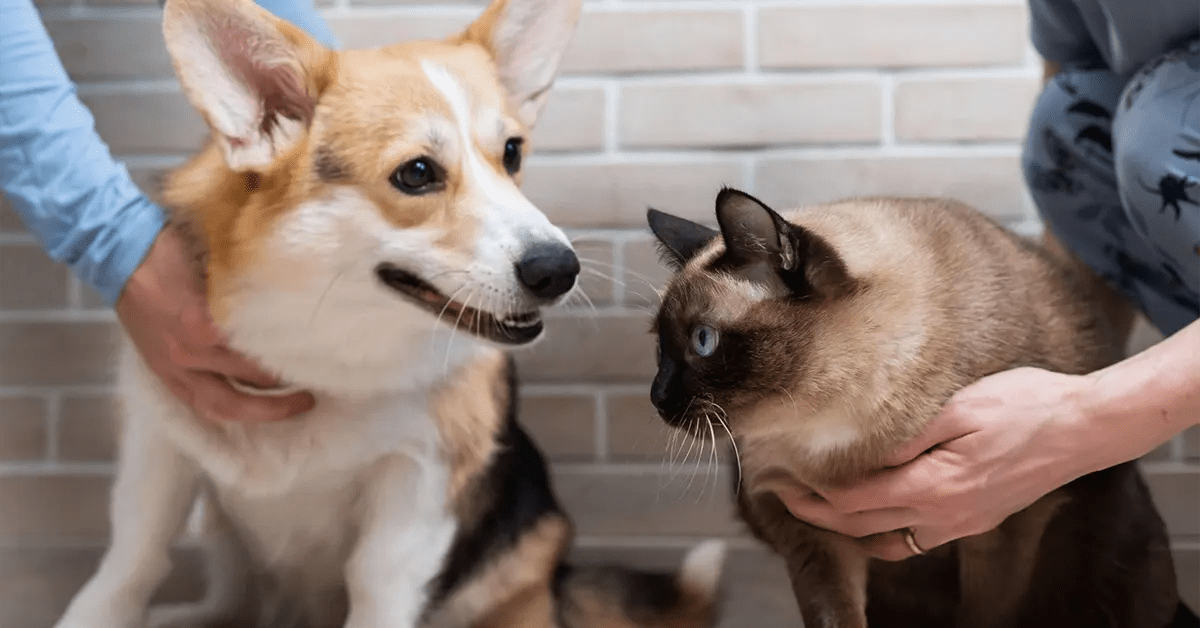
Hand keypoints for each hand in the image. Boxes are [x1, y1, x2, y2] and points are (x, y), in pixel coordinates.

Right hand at [115, 226, 314, 421]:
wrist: (118, 250)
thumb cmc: (172, 248)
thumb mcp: (218, 262)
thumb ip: (248, 287)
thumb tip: (291, 297)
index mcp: (205, 324)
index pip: (259, 357)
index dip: (291, 363)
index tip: (319, 361)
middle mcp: (188, 352)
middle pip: (245, 388)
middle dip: (281, 400)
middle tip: (311, 396)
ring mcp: (171, 366)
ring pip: (219, 407)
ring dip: (256, 414)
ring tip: (287, 410)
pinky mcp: (160, 370)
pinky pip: (195, 401)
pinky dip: (225, 408)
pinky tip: (248, 407)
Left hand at [777, 367, 1094, 560]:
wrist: (1083, 427)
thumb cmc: (1024, 406)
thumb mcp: (959, 407)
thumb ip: (906, 434)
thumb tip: (859, 449)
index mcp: (933, 485)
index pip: (853, 500)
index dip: (811, 493)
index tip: (781, 478)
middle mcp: (943, 514)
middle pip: (862, 525)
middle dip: (817, 513)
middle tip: (781, 494)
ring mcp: (960, 522)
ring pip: (887, 540)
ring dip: (848, 527)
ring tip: (817, 506)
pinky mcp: (973, 519)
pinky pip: (916, 539)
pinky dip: (884, 533)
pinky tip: (872, 516)